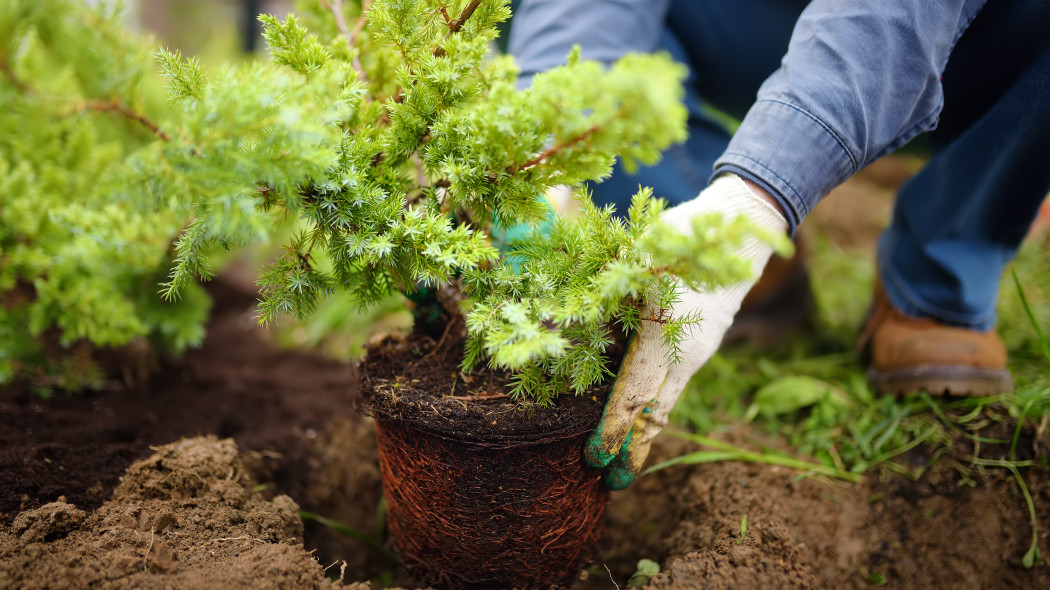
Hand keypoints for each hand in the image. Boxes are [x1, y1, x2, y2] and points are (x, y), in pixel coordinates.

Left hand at [584, 174, 788, 488]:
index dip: (613, 429)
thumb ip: (609, 289)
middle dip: (632, 452)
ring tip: (623, 461)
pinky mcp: (701, 345)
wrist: (744, 225)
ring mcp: (697, 354)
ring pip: (667, 404)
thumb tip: (562, 318)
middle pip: (656, 417)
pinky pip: (676, 386)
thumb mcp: (642, 255)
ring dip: (645, 434)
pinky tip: (642, 416)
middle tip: (608, 484)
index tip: (594, 457)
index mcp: (665, 338)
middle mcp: (685, 356)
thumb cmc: (685, 234)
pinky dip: (657, 408)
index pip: (633, 396)